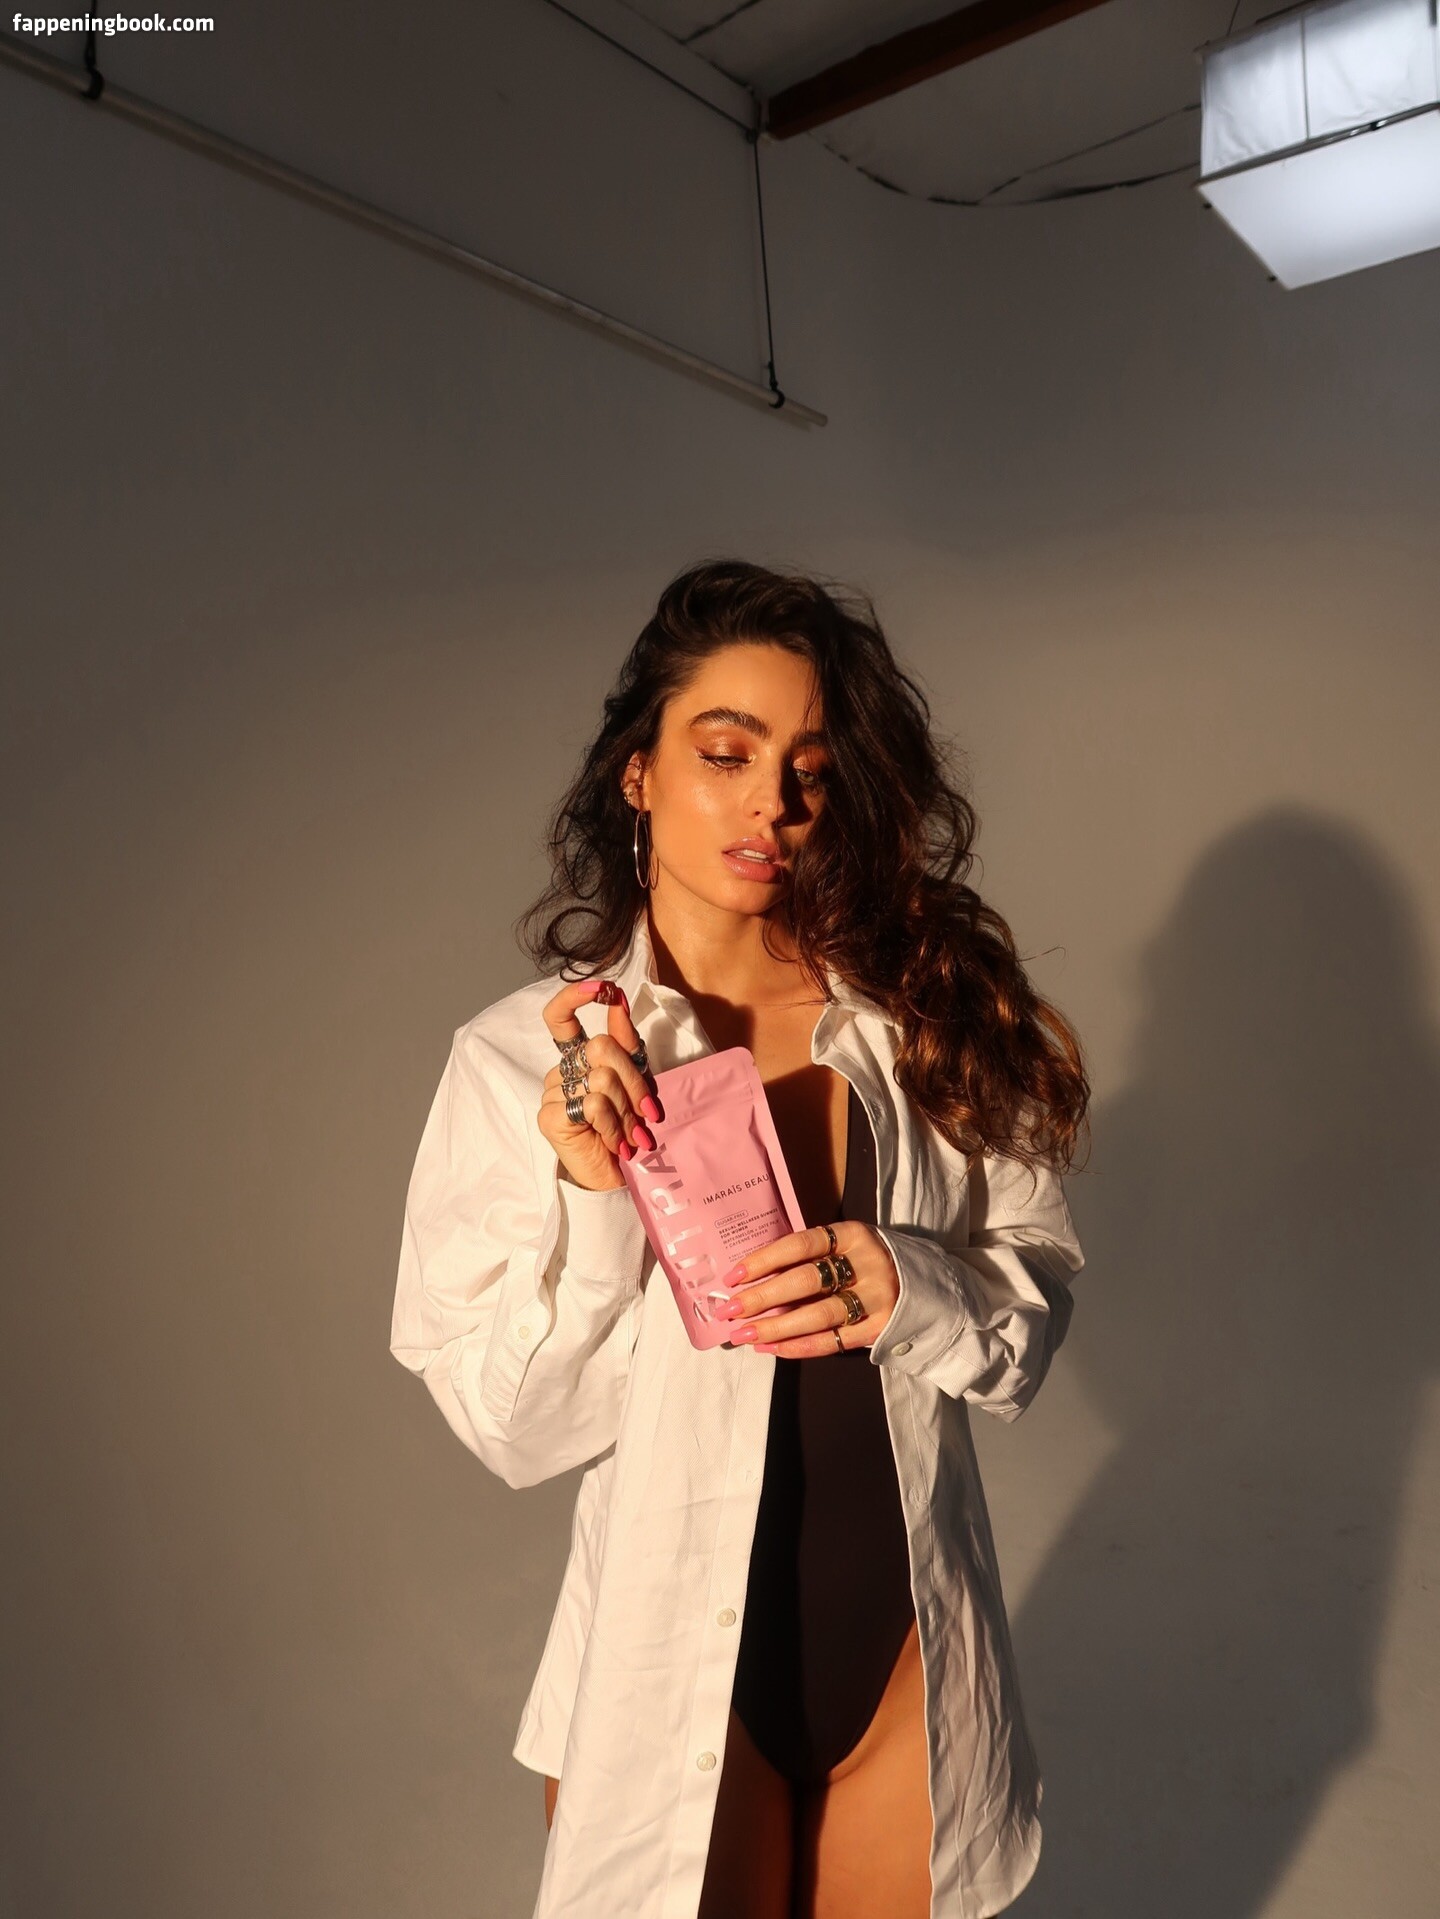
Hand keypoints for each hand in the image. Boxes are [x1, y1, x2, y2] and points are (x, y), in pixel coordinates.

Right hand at [537, 978, 661, 1192]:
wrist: (621, 1178)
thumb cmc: (630, 1130)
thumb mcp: (636, 1082)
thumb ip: (626, 1043)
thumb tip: (619, 1000)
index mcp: (578, 1059)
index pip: (559, 1017)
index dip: (574, 997)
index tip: (603, 988)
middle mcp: (562, 1072)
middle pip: (602, 1047)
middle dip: (635, 1080)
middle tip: (648, 1114)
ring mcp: (553, 1093)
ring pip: (603, 1079)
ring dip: (628, 1111)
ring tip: (633, 1135)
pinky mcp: (551, 1117)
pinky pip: (593, 1104)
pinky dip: (615, 1125)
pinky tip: (618, 1144)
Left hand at [710, 1222, 900, 1355]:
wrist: (928, 1288)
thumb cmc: (870, 1264)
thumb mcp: (849, 1246)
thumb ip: (812, 1257)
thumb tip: (753, 1279)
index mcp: (854, 1234)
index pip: (800, 1244)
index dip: (763, 1260)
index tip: (733, 1277)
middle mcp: (867, 1264)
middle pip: (805, 1281)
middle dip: (761, 1298)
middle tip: (730, 1311)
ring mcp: (876, 1298)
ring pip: (816, 1316)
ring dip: (775, 1328)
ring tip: (744, 1335)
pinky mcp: (880, 1329)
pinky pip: (832, 1342)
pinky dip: (798, 1347)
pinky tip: (772, 1349)